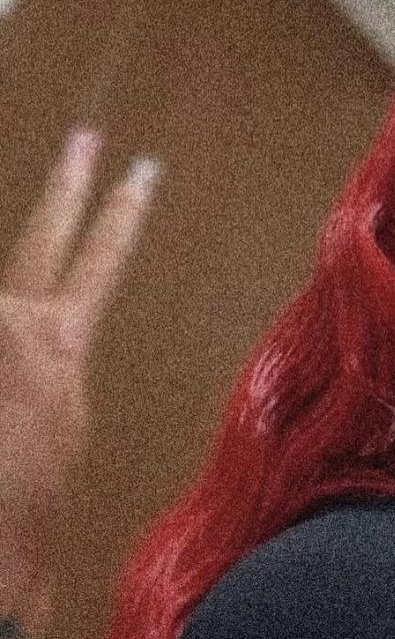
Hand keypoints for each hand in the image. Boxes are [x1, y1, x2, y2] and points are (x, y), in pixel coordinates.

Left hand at [0, 128, 160, 538]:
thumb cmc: (28, 500)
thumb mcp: (57, 416)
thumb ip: (47, 359)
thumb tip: (44, 328)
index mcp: (61, 343)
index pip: (96, 258)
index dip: (117, 213)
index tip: (137, 172)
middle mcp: (21, 326)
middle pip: (44, 237)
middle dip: (67, 186)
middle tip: (85, 138)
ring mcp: (4, 339)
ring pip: (15, 272)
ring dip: (40, 237)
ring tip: (79, 184)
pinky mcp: (6, 356)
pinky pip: (9, 314)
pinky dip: (14, 308)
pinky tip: (18, 338)